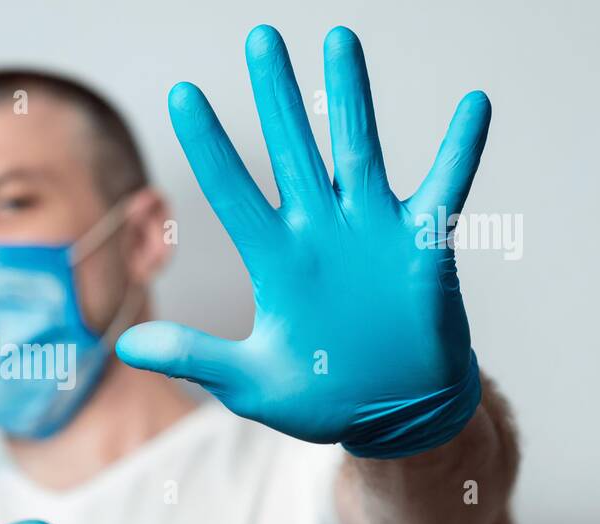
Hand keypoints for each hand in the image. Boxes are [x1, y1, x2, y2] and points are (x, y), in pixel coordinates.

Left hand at [117, 25, 487, 457]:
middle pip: (293, 151)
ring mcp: (372, 232)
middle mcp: (321, 232)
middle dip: (277, 96)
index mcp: (277, 261)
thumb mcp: (251, 383)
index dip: (209, 145)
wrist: (396, 411)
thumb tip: (126, 347)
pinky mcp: (424, 244)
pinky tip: (473, 103)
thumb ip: (194, 358)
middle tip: (260, 37)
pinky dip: (460, 149)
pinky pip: (446, 186)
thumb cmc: (324, 396)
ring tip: (339, 38)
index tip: (183, 94)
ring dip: (351, 97)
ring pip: (359, 150)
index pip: (233, 191)